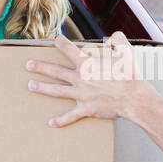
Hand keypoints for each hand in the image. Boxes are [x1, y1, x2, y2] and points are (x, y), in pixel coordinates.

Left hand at [24, 31, 149, 127]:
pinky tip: (50, 123)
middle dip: (40, 67)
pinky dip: (61, 120)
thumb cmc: (130, 75)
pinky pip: (70, 115)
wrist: (134, 98)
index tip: (55, 40)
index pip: (69, 49)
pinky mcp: (86, 108)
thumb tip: (110, 39)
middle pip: (55, 70)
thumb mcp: (126, 50)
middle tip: (28, 65)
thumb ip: (117, 39)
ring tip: (30, 85)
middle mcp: (80, 78)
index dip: (61, 42)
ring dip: (42, 87)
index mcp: (88, 63)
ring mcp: (81, 94)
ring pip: (57, 90)